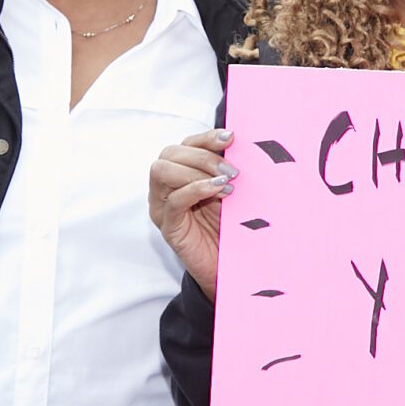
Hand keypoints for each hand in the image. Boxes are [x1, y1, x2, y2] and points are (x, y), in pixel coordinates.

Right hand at [149, 129, 236, 299]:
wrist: (231, 268)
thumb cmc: (230, 227)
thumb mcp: (231, 192)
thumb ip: (228, 170)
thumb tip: (242, 144)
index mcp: (180, 175)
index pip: (184, 145)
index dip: (206, 138)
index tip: (231, 137)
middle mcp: (165, 188)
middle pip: (169, 153)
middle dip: (203, 156)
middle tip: (233, 171)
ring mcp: (162, 207)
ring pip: (162, 171)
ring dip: (197, 170)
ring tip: (227, 183)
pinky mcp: (168, 227)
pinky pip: (173, 200)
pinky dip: (195, 189)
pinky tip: (218, 191)